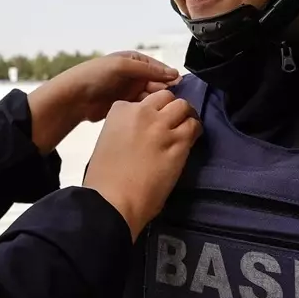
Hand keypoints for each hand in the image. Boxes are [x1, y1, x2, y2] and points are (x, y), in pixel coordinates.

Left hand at [26, 51, 180, 153]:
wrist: (74, 98)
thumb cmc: (95, 76)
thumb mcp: (122, 66)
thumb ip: (148, 69)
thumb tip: (174, 74)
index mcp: (133, 60)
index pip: (158, 67)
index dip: (168, 75)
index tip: (180, 85)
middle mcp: (133, 74)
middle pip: (157, 83)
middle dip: (165, 91)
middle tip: (175, 101)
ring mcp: (130, 91)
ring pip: (152, 96)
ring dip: (158, 102)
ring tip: (166, 110)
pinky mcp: (126, 106)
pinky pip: (143, 107)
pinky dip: (149, 111)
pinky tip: (155, 117)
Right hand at [82, 90, 201, 241]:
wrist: (114, 200)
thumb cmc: (103, 178)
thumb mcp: (107, 141)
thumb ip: (124, 129)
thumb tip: (139, 134)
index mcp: (120, 111)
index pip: (143, 99)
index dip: (149, 111)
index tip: (149, 124)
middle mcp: (143, 113)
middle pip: (165, 97)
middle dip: (169, 108)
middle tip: (170, 123)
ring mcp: (162, 127)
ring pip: (183, 107)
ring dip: (185, 116)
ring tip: (184, 128)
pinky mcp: (179, 143)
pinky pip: (194, 126)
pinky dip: (194, 130)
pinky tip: (191, 139)